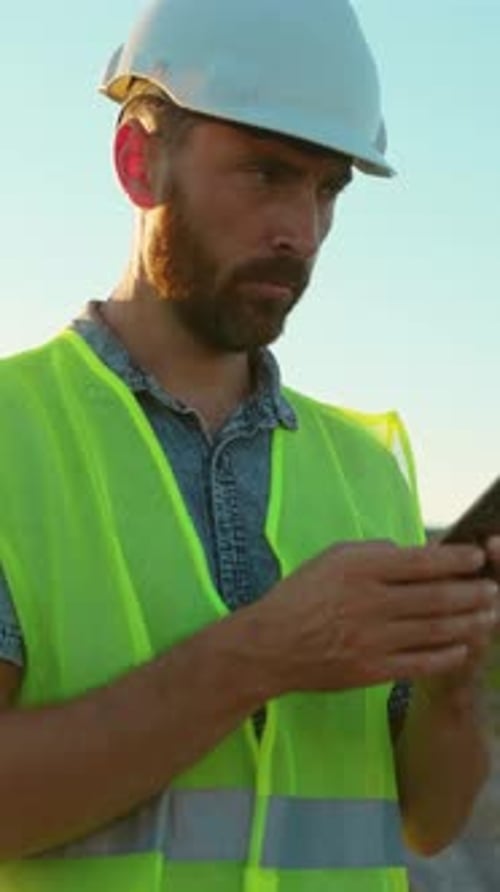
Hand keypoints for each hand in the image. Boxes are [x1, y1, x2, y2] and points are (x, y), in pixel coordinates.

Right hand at [261, 540, 498, 694]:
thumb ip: (374, 551)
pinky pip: (419, 663)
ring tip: (491, 616)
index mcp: (359, 569)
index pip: (419, 562)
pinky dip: (446, 655)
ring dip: (469, 623)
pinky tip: (464, 647)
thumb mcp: (332, 558)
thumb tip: (415, 553)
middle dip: (473, 593)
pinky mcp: (371, 670)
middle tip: (496, 591)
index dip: (455, 560)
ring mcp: (372, 639)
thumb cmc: (301, 595)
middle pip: (435, 598)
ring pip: (434, 630)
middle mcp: (370, 602)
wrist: (270, 645)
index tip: (478, 558)